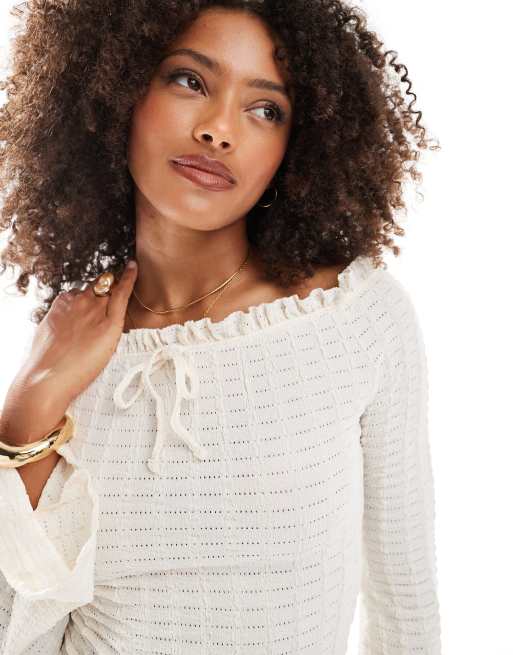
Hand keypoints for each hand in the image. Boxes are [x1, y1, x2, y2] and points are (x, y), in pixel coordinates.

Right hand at [0, 261, 137, 443]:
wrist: (47, 378)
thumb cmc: (47, 365)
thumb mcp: (50, 335)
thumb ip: (64, 324)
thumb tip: (72, 328)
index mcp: (62, 305)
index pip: (82, 292)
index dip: (92, 290)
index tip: (98, 286)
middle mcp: (77, 301)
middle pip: (97, 288)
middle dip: (106, 288)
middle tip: (116, 293)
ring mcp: (93, 309)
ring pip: (109, 291)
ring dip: (115, 289)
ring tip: (126, 280)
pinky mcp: (108, 321)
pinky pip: (121, 294)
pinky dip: (129, 279)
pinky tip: (133, 268)